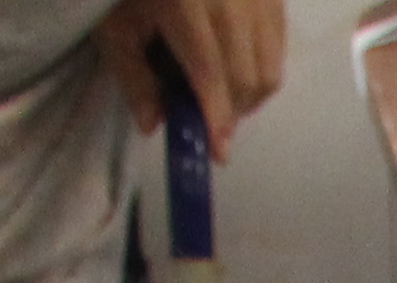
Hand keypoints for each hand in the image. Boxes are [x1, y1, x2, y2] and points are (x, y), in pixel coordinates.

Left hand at [99, 0, 288, 153]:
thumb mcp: (116, 25)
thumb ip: (133, 74)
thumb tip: (155, 125)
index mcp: (186, 2)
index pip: (209, 72)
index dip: (215, 116)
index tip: (218, 153)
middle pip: (246, 77)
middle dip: (231, 112)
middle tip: (209, 123)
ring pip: (270, 68)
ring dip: (249, 96)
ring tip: (222, 96)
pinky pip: (280, 46)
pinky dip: (261, 69)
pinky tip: (236, 67)